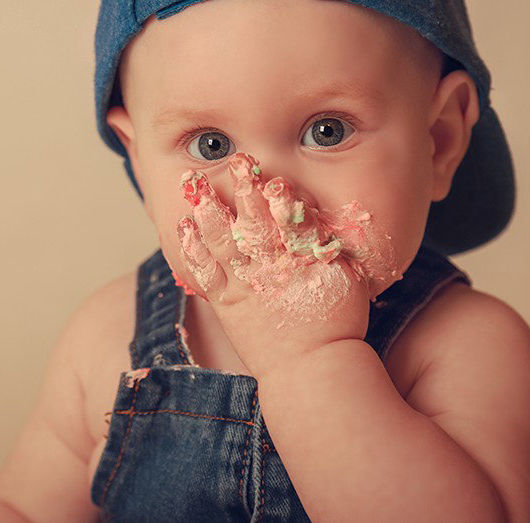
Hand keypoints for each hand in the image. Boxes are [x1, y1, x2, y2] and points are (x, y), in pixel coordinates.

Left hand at [173, 152, 397, 373]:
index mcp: (305, 261)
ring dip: (211, 210)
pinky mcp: (227, 301)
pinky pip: (205, 272)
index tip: (273, 176)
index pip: (293, 221)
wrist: (312, 367)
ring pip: (225, 241)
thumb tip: (316, 211)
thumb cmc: (335, 322)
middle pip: (257, 222)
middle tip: (237, 161)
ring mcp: (246, 284)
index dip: (282, 197)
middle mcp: (273, 268)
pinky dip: (192, 249)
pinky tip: (182, 226)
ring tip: (196, 184)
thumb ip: (331, 245)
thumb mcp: (346, 279)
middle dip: (245, 189)